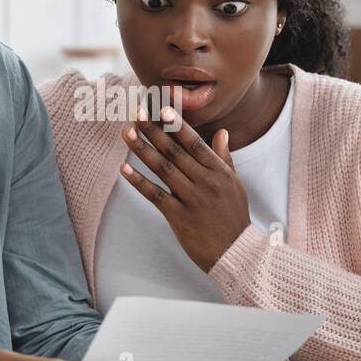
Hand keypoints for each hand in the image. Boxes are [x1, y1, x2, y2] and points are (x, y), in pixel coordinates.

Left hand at [119, 105, 251, 271]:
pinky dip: (139, 182)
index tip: (162, 108)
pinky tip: (125, 168)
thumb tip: (222, 132)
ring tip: (126, 132)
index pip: (195, 143)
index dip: (178, 125)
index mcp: (219, 171)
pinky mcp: (179, 217)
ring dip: (142, 149)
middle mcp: (205, 182)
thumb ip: (224, 157)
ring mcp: (192, 199)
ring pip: (163, 169)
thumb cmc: (234, 216)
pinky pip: (156, 196)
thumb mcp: (234, 184)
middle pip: (175, 151)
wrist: (236, 252)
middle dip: (154, 130)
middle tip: (137, 112)